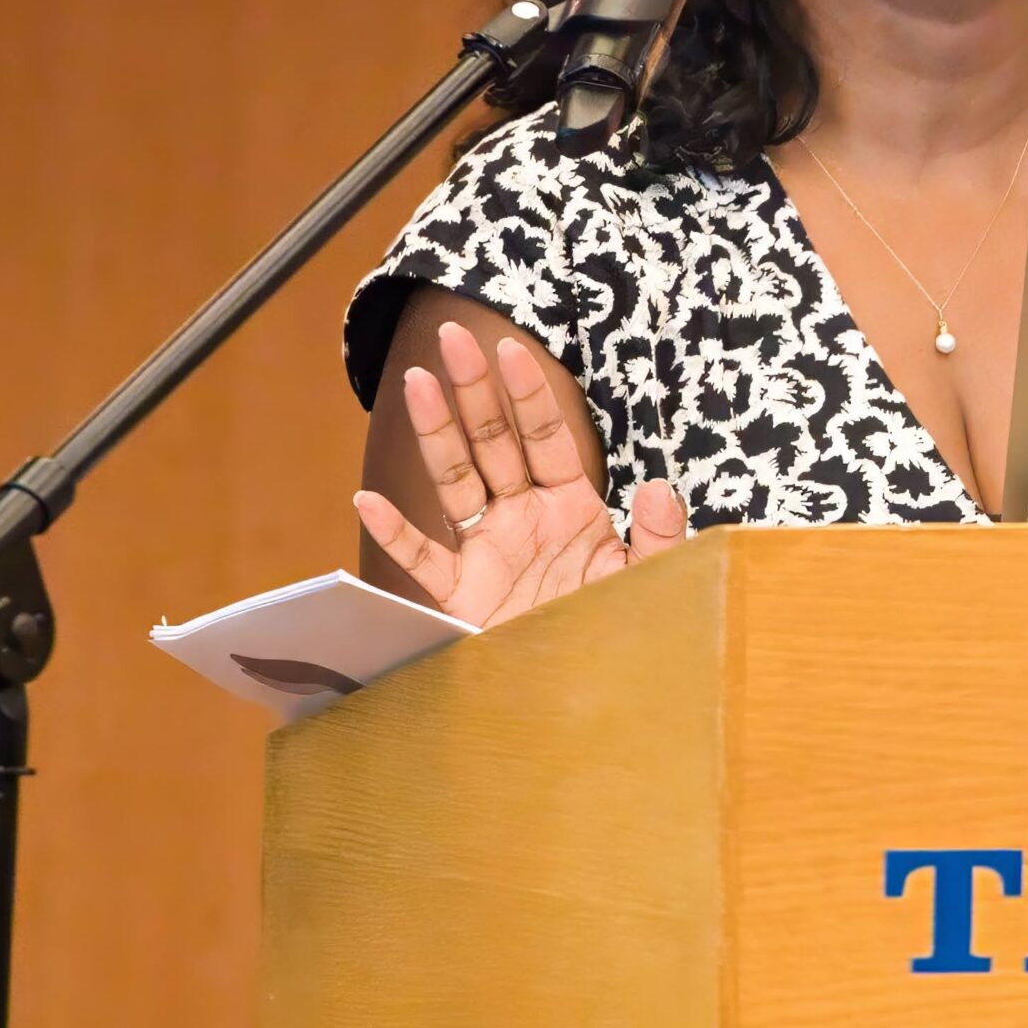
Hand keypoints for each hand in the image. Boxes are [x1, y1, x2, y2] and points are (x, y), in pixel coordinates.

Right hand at [351, 321, 689, 626]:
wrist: (588, 692)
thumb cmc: (620, 629)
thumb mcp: (649, 580)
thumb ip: (660, 536)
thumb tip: (660, 487)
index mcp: (570, 506)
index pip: (546, 436)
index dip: (529, 392)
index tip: (511, 347)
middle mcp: (524, 517)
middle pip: (493, 441)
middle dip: (474, 388)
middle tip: (452, 335)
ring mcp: (489, 550)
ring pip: (455, 480)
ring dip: (435, 432)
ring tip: (415, 383)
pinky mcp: (462, 595)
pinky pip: (424, 560)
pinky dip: (396, 533)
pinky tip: (367, 501)